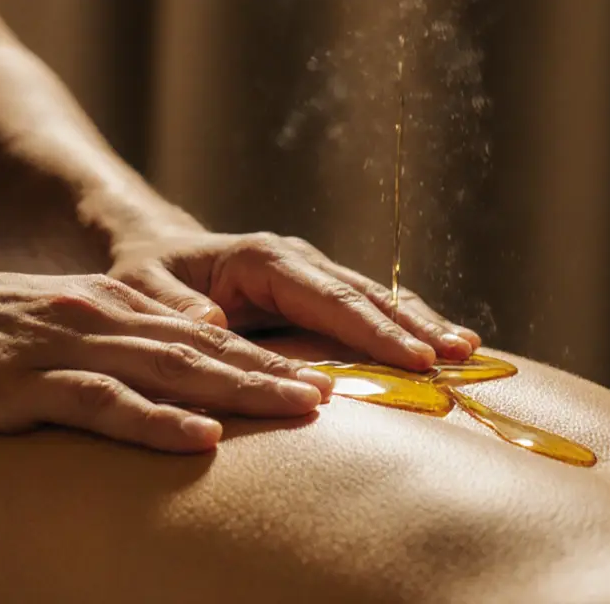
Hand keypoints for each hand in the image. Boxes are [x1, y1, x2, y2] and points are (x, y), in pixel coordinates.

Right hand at [0, 262, 333, 452]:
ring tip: (300, 409)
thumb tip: (158, 387)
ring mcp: (61, 348)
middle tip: (338, 395)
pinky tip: (200, 438)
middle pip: (205, 349)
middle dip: (275, 373)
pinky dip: (155, 422)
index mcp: (107, 308)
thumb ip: (104, 352)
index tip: (321, 378)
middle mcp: (97, 319)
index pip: (203, 335)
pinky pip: (101, 404)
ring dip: (240, 391)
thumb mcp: (45, 333)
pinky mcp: (21, 384)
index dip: (266, 357)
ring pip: (170, 369)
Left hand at [108, 230, 480, 371]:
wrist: (154, 252)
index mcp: (260, 259)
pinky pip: (367, 308)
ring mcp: (311, 273)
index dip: (371, 327)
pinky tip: (441, 346)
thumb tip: (215, 327)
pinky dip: (404, 326)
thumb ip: (173, 308)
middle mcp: (295, 260)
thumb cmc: (146, 274)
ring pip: (375, 297)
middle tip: (459, 355)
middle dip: (412, 324)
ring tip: (467, 351)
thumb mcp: (142, 289)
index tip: (413, 357)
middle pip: (363, 294)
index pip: (327, 296)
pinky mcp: (318, 292)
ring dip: (419, 323)